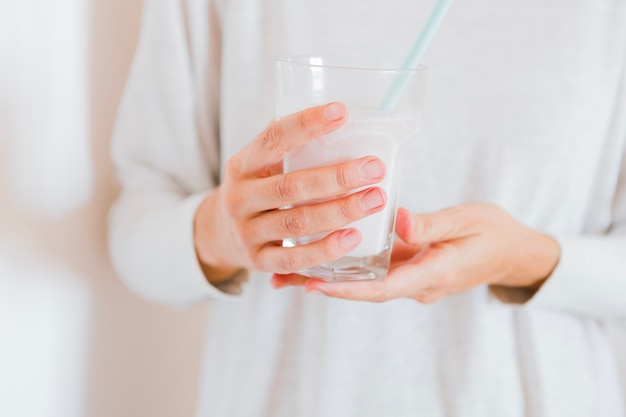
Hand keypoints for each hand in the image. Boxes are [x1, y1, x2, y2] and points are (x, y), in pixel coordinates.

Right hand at [194, 103, 387, 284]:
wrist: (217, 235)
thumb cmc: (253, 190)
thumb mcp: (256, 165)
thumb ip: (287, 148)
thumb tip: (339, 117)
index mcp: (241, 165)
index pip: (272, 139)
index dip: (306, 124)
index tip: (342, 112)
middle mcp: (239, 198)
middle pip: (291, 187)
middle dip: (337, 177)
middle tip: (375, 168)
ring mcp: (246, 232)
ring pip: (297, 222)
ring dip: (340, 211)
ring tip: (375, 199)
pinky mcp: (257, 261)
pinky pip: (294, 258)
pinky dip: (324, 250)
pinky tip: (353, 237)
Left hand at [271, 203, 560, 302]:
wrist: (513, 252)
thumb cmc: (493, 233)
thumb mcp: (467, 220)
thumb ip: (431, 224)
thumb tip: (397, 220)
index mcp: (433, 274)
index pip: (384, 288)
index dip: (347, 288)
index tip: (314, 283)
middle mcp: (418, 283)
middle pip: (364, 289)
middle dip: (325, 285)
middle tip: (283, 279)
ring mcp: (413, 278)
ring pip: (365, 282)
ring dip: (329, 277)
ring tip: (287, 273)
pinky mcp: (409, 268)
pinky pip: (374, 272)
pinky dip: (347, 267)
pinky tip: (321, 256)